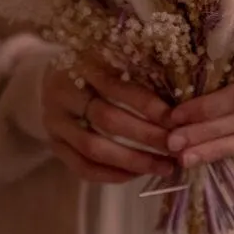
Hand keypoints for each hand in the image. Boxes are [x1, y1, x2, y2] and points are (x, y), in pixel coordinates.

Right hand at [43, 66, 175, 183]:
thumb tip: (180, 103)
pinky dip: (111, 175)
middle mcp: (63, 92)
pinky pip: (82, 167)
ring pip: (93, 147)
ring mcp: (54, 121)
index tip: (176, 119)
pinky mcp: (53, 144)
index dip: (148, 105)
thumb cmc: (97, 66)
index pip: (117, 87)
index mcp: (82, 64)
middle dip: (146, 136)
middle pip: (107, 118)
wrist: (54, 78)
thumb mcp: (115, 58)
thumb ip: (141, 73)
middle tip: (176, 147)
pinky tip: (137, 175)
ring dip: (133, 161)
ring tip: (163, 166)